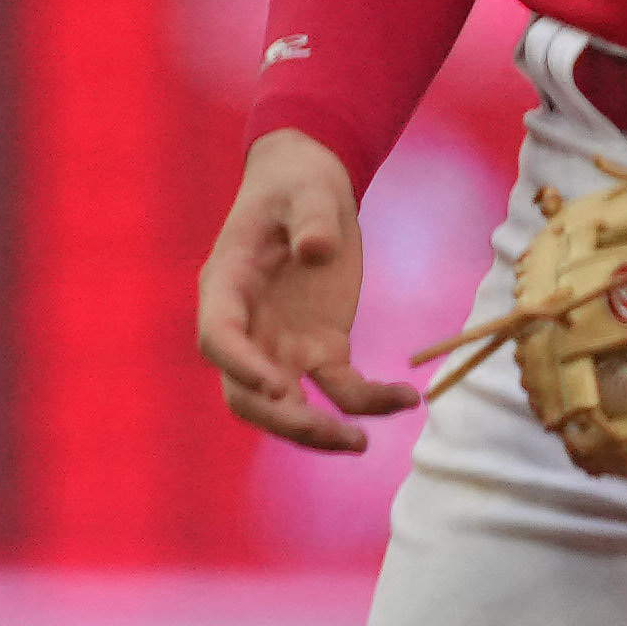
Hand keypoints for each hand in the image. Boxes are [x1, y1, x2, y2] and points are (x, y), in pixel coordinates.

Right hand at [203, 128, 418, 454]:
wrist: (309, 188)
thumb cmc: (297, 183)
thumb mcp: (307, 188)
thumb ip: (312, 217)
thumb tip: (315, 251)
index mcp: (226, 285)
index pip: (219, 337)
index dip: (242, 366)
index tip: (280, 388)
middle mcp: (246, 326)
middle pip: (243, 391)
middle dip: (281, 418)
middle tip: (327, 428)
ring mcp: (281, 343)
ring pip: (284, 406)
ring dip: (316, 430)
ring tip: (360, 443)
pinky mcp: (321, 348)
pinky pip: (339, 388)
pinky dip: (368, 402)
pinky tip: (407, 398)